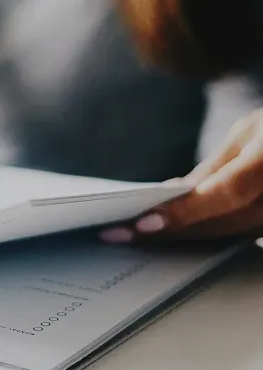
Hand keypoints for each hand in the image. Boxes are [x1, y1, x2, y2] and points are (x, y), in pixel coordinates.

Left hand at [100, 108, 262, 243]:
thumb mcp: (252, 131)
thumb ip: (218, 166)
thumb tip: (176, 193)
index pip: (227, 192)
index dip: (186, 211)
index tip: (143, 224)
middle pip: (224, 223)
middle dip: (171, 231)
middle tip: (120, 234)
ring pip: (232, 235)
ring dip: (185, 238)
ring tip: (136, 236)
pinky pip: (244, 236)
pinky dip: (210, 234)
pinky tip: (176, 234)